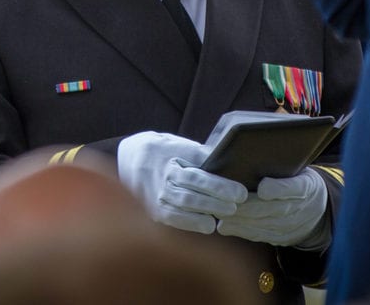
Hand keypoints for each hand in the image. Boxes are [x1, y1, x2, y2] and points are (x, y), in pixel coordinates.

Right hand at [118, 131, 247, 233]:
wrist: (129, 161)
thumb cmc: (163, 151)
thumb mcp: (179, 144)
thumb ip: (200, 154)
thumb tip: (227, 162)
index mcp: (170, 157)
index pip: (198, 174)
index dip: (220, 184)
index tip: (240, 191)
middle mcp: (162, 177)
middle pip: (193, 190)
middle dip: (218, 199)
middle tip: (238, 203)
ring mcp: (157, 195)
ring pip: (184, 205)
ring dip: (208, 211)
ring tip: (227, 213)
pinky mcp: (155, 210)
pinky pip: (175, 219)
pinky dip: (192, 224)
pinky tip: (208, 225)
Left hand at [216, 167, 328, 247]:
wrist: (317, 210)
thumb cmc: (297, 179)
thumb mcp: (297, 169)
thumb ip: (279, 164)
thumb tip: (249, 151)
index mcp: (307, 185)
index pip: (296, 188)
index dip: (279, 189)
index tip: (262, 188)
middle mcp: (301, 208)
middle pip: (274, 209)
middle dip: (248, 207)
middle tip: (225, 201)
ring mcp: (292, 226)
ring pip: (265, 225)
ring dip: (241, 221)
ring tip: (219, 214)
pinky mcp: (282, 238)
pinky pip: (261, 236)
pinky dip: (242, 232)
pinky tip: (225, 226)